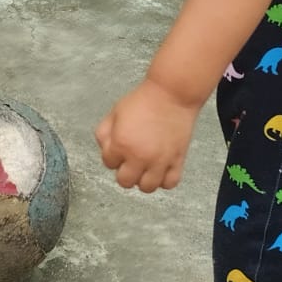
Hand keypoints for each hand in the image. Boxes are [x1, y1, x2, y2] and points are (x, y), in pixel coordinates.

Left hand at [95, 78, 199, 192]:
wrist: (171, 94)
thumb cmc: (144, 100)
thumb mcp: (115, 112)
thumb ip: (104, 133)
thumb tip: (105, 150)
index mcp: (121, 144)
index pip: (108, 164)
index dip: (112, 156)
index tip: (119, 149)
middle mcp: (140, 156)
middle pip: (125, 182)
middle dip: (125, 172)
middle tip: (130, 161)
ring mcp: (160, 161)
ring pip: (147, 187)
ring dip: (143, 179)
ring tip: (145, 167)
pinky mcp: (177, 160)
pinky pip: (169, 183)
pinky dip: (164, 180)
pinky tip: (160, 170)